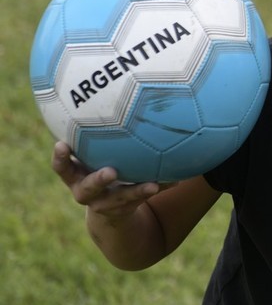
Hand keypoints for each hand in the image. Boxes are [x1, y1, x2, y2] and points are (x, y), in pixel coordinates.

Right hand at [51, 141, 171, 220]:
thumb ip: (94, 134)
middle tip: (111, 171)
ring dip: (137, 192)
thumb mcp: (92, 155)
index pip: (62, 166)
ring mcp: (106, 204)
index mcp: (76, 175)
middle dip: (98, 180)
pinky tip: (177, 178)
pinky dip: (161, 186)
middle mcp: (87, 192)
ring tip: (152, 185)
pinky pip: (145, 198)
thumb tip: (115, 93)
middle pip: (88, 188)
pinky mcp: (127, 209)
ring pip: (121, 199)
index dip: (60, 158)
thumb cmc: (99, 167)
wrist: (110, 210)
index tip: (62, 144)